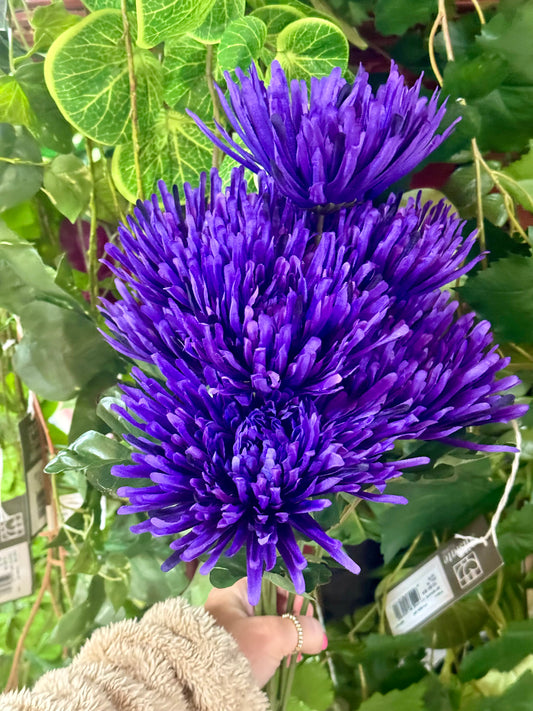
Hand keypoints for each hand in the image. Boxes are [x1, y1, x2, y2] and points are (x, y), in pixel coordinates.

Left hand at [205, 578, 326, 686]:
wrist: (200, 688)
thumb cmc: (236, 651)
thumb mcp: (271, 637)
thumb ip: (300, 629)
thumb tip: (320, 634)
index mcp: (234, 591)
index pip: (271, 581)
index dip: (293, 594)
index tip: (306, 614)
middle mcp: (230, 605)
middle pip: (272, 603)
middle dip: (292, 620)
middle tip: (304, 637)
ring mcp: (230, 628)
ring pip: (268, 624)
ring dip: (286, 637)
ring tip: (295, 654)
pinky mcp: (232, 649)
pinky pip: (261, 642)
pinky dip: (275, 649)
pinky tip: (284, 661)